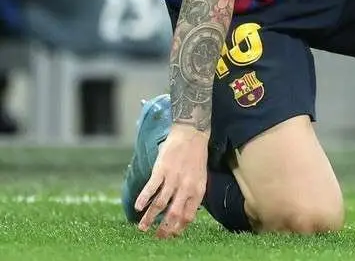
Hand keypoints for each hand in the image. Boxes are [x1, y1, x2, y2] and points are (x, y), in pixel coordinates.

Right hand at [135, 124, 208, 238]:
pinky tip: (137, 208)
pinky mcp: (161, 169)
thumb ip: (193, 194)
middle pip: (173, 214)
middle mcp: (185, 187)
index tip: (171, 234)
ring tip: (142, 228)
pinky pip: (151, 188)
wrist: (191, 133)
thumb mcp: (200, 177)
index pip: (188, 216)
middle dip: (164, 229)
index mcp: (197, 190)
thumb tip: (185, 213)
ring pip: (159, 204)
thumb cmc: (196, 156)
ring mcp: (173, 178)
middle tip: (156, 237)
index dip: (179, 228)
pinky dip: (143, 199)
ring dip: (149, 218)